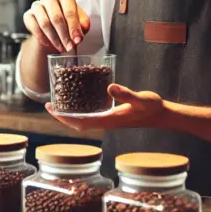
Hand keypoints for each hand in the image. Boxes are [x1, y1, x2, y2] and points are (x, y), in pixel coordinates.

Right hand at [22, 0, 90, 52]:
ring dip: (54, 38)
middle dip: (64, 35)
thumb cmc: (68, 22)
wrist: (53, 28)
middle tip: (69, 46)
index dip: (74, 27)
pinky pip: (34, 27)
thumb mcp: (80, 22)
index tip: (77, 39)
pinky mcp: (28, 15)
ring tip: (61, 47)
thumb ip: (82, 25)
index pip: (69, 11)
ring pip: (45, 23)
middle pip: (56, 17)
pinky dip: (42, 38)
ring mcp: (37, 5)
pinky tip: (49, 44)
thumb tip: (79, 34)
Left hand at [48, 84, 164, 130]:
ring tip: (58, 103)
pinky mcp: (112, 115)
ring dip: (69, 114)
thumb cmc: (152, 107)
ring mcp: (108, 120)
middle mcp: (106, 122)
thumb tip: (109, 88)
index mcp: (109, 120)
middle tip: (49, 105)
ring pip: (83, 120)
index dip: (64, 117)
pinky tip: (78, 101)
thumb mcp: (140, 99)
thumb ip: (126, 94)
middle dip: (62, 116)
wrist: (161, 115)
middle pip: (77, 123)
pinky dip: (80, 110)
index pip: (80, 122)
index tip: (52, 109)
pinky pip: (91, 115)